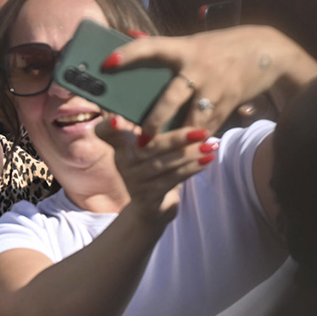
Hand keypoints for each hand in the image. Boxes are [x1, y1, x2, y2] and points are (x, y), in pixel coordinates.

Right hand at [95, 116, 213, 225]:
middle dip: (178, 138)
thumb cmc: (153, 170)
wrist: (149, 208)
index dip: (109, 127)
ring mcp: (133, 181)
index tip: (117, 120)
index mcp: (119, 147)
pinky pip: (171, 180)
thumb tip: (180, 107)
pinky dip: (191, 169)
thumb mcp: (148, 150)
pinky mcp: (146, 197)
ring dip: (191, 154)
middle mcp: (122, 163)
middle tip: (202, 131)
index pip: (106, 134)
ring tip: (210, 146)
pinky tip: (206, 161)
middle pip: (150, 147)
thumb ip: (153, 132)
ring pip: (164, 164)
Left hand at [101, 25, 316, 139]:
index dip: (128, 53)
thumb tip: (126, 34)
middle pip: (171, 97)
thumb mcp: (192, 41)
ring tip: (156, 151)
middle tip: (139, 138)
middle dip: (155, 120)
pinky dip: (195, 139)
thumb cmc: (219, 46)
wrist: (268, 51)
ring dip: (175, 138)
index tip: (107, 63)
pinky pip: (209, 126)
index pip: (151, 47)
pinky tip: (183, 151)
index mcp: (184, 48)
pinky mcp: (228, 103)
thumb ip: (161, 45)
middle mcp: (199, 68)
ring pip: (193, 120)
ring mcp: (215, 88)